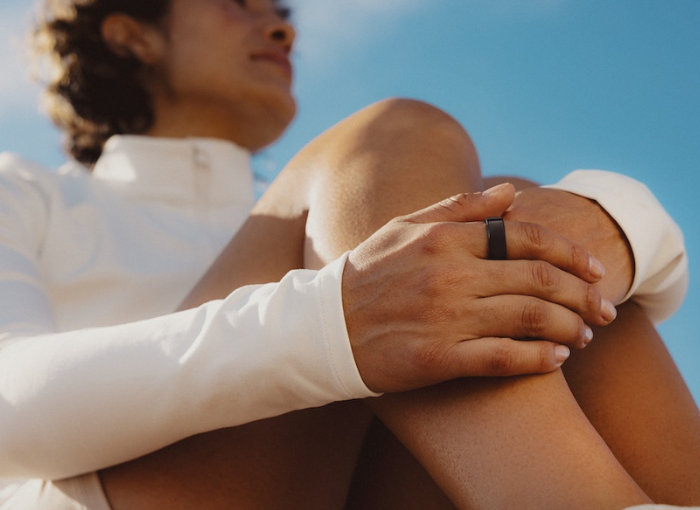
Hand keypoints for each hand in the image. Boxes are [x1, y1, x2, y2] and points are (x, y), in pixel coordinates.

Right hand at [343, 184, 616, 392]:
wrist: (324, 328)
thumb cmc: (368, 274)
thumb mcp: (404, 228)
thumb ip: (459, 208)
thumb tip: (510, 194)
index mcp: (444, 239)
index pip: (525, 237)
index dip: (569, 253)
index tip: (593, 270)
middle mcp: (449, 276)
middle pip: (537, 280)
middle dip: (581, 295)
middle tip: (602, 309)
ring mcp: (445, 318)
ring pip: (529, 319)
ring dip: (568, 327)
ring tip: (584, 335)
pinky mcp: (439, 359)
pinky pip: (503, 359)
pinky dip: (538, 360)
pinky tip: (555, 359)